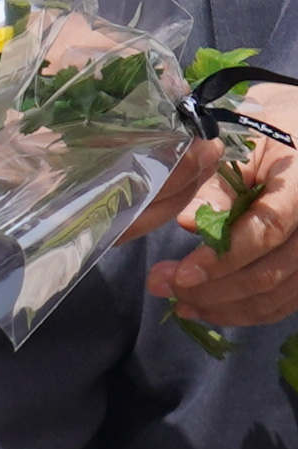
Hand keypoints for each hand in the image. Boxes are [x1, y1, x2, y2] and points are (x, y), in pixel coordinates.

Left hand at [146, 121, 297, 330]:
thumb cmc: (266, 136)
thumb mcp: (240, 149)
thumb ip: (217, 187)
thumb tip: (189, 223)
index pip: (270, 229)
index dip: (224, 257)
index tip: (181, 274)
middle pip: (272, 271)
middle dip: (213, 288)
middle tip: (163, 287)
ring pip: (278, 295)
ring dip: (224, 307)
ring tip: (179, 303)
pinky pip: (285, 302)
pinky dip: (244, 312)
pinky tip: (207, 308)